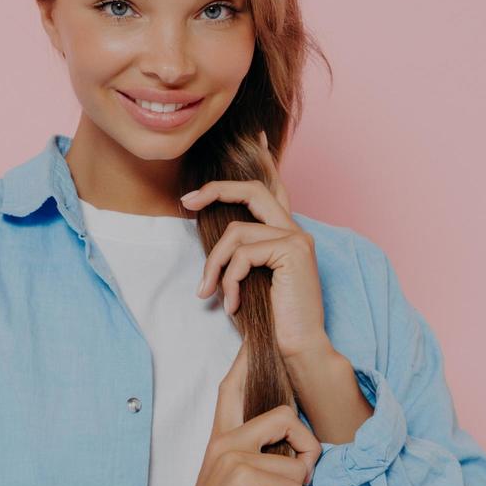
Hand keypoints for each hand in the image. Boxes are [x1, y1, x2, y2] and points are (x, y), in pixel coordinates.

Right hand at [157, 340, 323, 485]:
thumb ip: (258, 468)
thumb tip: (297, 462)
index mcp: (220, 441)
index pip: (231, 387)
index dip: (246, 361)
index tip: (253, 337)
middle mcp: (224, 440)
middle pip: (285, 414)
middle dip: (306, 453)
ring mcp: (232, 454)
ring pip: (299, 460)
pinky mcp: (244, 475)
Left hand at [181, 129, 333, 361]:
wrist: (299, 349)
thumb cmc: (273, 322)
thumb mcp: (252, 282)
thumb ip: (242, 256)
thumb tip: (219, 239)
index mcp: (288, 234)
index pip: (275, 188)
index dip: (265, 161)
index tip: (255, 137)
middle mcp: (296, 230)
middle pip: (251, 191)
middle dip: (216, 191)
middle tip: (187, 201)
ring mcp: (297, 238)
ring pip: (235, 233)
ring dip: (214, 267)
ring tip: (210, 294)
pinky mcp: (293, 250)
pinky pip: (242, 253)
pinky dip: (230, 280)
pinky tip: (233, 304)